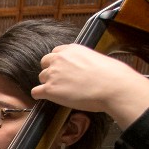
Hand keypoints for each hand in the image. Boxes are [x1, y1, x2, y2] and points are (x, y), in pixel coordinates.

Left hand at [33, 44, 148, 125]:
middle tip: (62, 82)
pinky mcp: (50, 89)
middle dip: (51, 71)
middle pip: (45, 63)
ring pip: (41, 78)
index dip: (59, 63)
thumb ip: (83, 61)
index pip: (56, 53)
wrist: (112, 87)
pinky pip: (36, 92)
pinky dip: (40, 95)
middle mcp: (59, 59)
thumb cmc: (111, 75)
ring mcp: (53, 74)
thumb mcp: (96, 58)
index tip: (64, 70)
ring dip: (49, 84)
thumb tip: (83, 69)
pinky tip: (48, 99)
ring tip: (62, 92)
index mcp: (71, 49)